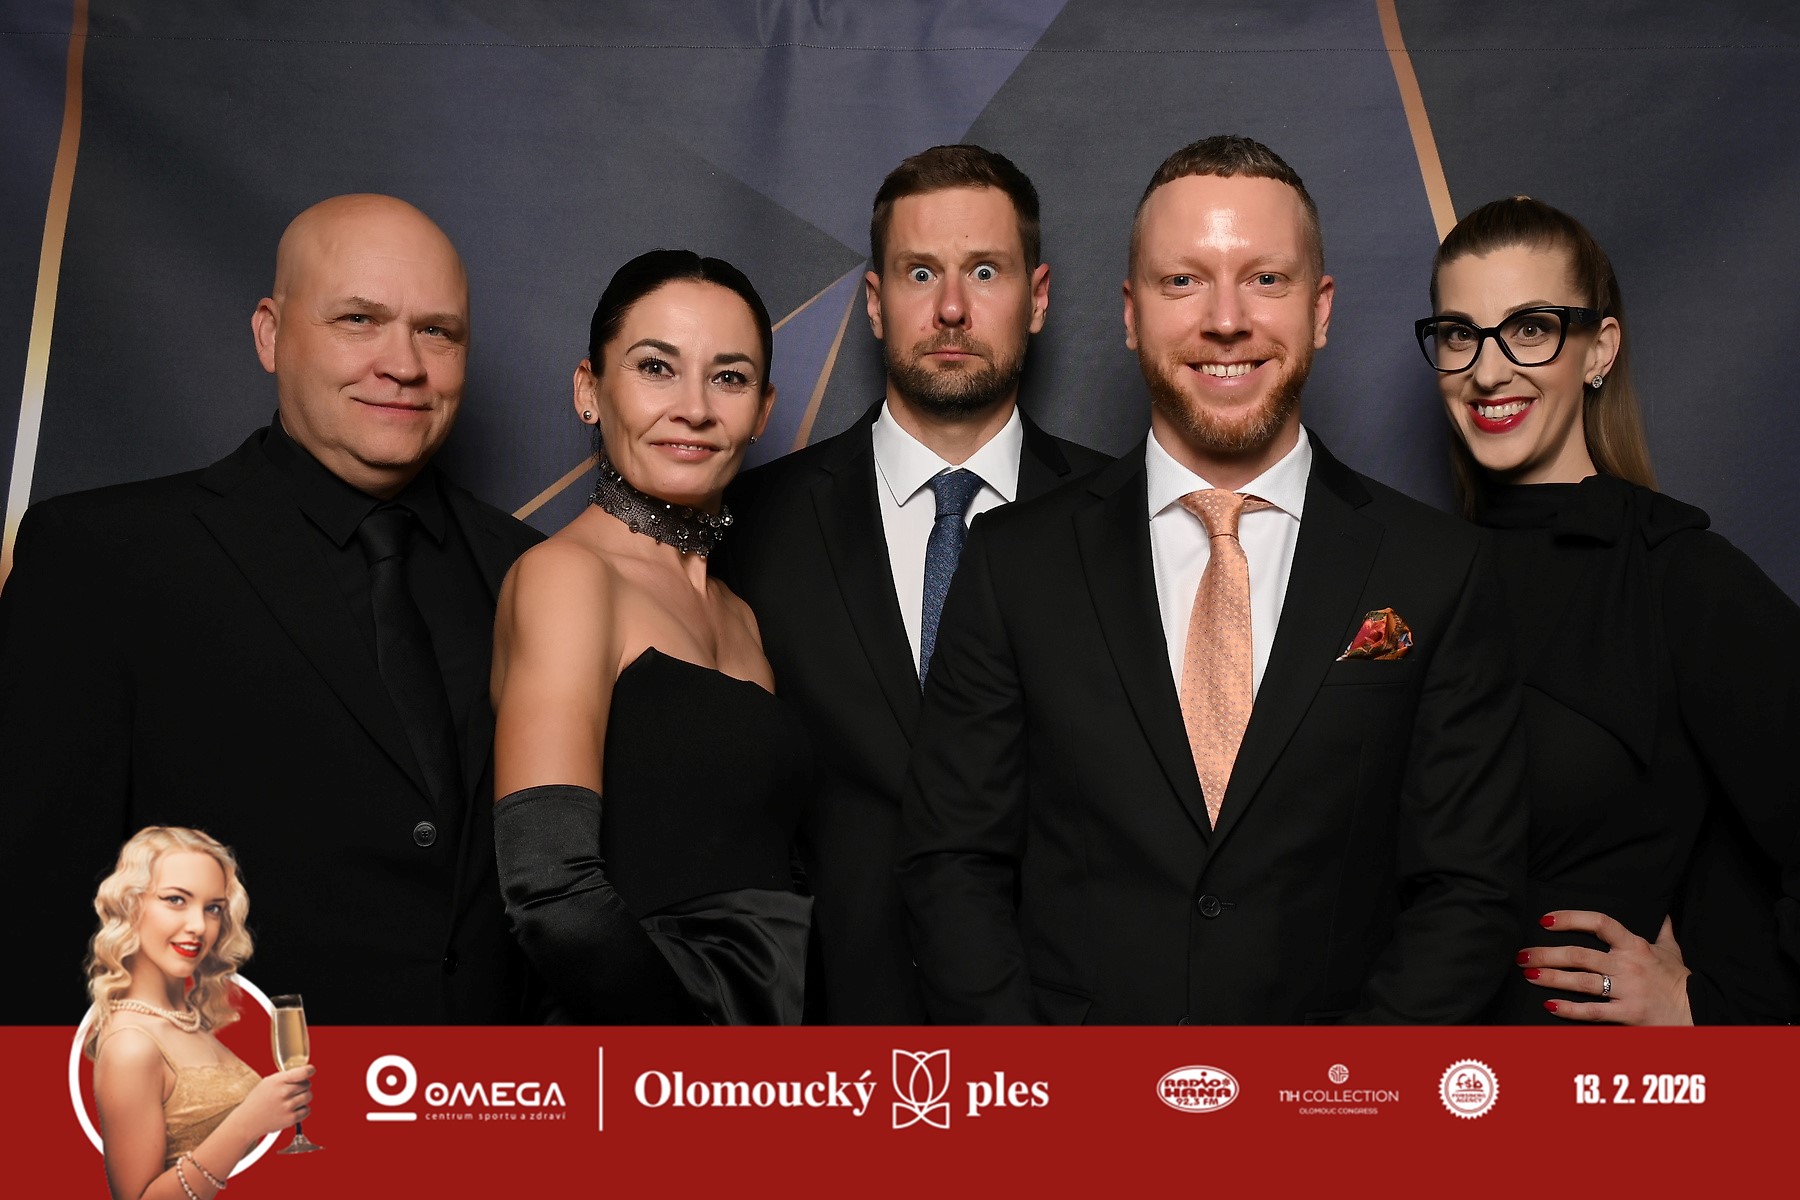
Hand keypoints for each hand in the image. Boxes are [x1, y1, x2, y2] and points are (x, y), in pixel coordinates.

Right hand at [232, 1065, 314, 1137]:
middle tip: (292, 1090)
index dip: (310, 1070)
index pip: (303, 1072)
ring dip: (303, 1097)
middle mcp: (284, 1093)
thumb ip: (286, 1076)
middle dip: (302, 1086)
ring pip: (309, 1096)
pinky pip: (307, 1110)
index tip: (311, 1071)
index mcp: (278, 1081)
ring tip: (292, 1100)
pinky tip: (292, 1109)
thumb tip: (305, 1073)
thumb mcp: (268, 1082)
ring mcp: (288, 1107)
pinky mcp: (291, 1119)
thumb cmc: (258, 1100)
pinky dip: (302, 1110)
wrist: (247, 1121)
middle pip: (307, 1084)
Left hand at [1517, 912, 1693, 1024]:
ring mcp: (1627, 990)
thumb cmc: (1680, 981)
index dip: (1570, 918)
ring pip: (1580, 981)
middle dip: (1545, 954)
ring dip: (1550, 977)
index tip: (1545, 920)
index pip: (1599, 923)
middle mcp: (1627, 965)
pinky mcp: (1627, 1013)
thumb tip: (1663, 913)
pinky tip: (1549, 1005)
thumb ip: (1662, 931)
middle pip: (1579, 955)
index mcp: (1635, 945)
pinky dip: (1569, 1009)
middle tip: (1521, 955)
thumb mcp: (1672, 951)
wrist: (1701, 1012)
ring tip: (1528, 974)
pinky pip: (1592, 1011)